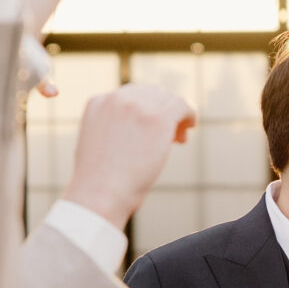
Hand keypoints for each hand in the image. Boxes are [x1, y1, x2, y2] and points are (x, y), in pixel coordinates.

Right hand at [61, 83, 193, 227]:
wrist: (100, 193)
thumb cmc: (99, 183)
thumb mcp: (100, 147)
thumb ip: (115, 132)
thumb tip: (140, 135)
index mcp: (98, 103)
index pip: (130, 96)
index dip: (146, 109)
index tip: (153, 128)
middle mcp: (116, 98)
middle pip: (150, 94)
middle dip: (162, 111)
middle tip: (171, 136)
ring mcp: (137, 106)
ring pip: (167, 100)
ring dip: (176, 117)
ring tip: (180, 138)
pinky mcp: (158, 118)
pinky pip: (181, 106)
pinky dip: (188, 115)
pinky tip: (190, 126)